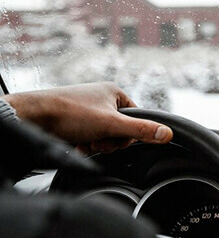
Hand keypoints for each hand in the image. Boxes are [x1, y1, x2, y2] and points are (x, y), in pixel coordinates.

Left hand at [4, 82, 172, 152]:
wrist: (32, 117)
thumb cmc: (69, 114)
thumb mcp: (111, 124)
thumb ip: (141, 130)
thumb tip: (168, 134)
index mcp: (114, 92)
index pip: (136, 118)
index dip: (129, 134)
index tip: (115, 136)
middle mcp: (101, 99)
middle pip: (121, 129)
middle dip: (110, 141)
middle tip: (97, 140)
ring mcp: (87, 110)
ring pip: (104, 136)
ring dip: (96, 144)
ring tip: (83, 141)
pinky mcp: (74, 121)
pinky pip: (89, 138)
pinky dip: (84, 145)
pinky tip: (75, 143)